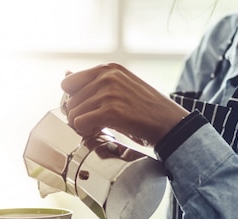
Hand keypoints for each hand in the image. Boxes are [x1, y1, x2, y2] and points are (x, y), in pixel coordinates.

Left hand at [60, 63, 188, 145]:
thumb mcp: (122, 87)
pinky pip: (80, 123)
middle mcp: (107, 77)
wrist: (171, 124)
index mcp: (110, 69)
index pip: (69, 82)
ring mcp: (108, 93)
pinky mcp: (111, 111)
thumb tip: (66, 75)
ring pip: (73, 113)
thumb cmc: (148, 109)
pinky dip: (87, 132)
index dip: (75, 100)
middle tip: (98, 123)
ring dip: (84, 125)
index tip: (89, 109)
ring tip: (102, 127)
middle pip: (70, 101)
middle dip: (80, 115)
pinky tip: (102, 132)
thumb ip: (94, 81)